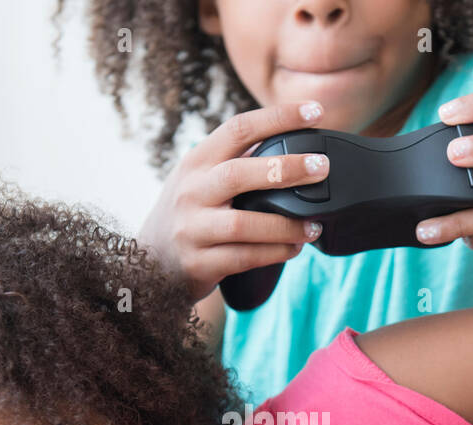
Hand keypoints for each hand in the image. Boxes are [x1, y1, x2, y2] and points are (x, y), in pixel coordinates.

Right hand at [136, 101, 329, 302]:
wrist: (150, 264)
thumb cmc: (189, 214)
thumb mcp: (201, 179)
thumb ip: (238, 162)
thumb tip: (296, 143)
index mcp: (197, 162)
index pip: (237, 129)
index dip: (278, 117)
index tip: (315, 112)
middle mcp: (191, 191)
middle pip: (238, 173)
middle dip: (286, 168)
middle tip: (322, 167)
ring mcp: (192, 229)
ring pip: (243, 224)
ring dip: (285, 225)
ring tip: (315, 225)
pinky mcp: (199, 263)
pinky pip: (243, 257)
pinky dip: (274, 253)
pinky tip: (295, 248)